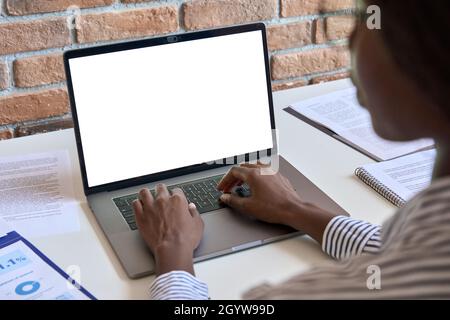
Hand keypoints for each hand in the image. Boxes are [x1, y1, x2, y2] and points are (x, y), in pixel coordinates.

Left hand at [132, 184, 203, 275]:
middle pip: (160, 188)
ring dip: (147, 194)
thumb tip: (191, 207)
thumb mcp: (198, 224)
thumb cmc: (185, 239)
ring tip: (147, 196)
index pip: (176, 190)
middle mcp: (163, 201)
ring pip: (145, 192)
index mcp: (178, 200)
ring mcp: (150, 207)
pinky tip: (139, 206)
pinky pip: (135, 204)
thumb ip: (194, 213)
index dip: (176, 195)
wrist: (172, 249)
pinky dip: (137, 204)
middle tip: (162, 195)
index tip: (176, 199)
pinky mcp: (141, 216)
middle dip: (161, 190)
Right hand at [218, 163, 339, 243]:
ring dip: (245, 175)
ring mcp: (272, 172)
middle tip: (229, 187)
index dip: (225, 180)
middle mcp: (263, 170)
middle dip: (234, 178)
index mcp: (254, 174)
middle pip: (243, 168)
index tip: (222, 187)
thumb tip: (225, 198)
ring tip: (241, 185)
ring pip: (254, 167)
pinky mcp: (279, 177)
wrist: (293, 210)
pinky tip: (257, 186)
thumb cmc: (274, 208)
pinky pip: (264, 172)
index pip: (234, 171)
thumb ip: (233, 201)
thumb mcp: (249, 207)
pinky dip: (256, 176)